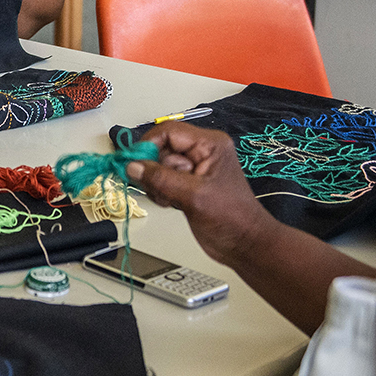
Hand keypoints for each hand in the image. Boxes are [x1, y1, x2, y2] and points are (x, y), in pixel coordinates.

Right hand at [125, 123, 279, 269]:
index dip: (148, 144)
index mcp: (209, 144)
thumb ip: (161, 179)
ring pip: (158, 165)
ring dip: (157, 183)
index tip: (134, 163)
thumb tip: (133, 166)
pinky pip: (161, 179)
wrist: (243, 244)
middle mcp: (201, 152)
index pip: (169, 131)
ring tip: (171, 199)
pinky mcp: (187, 184)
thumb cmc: (232, 218)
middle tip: (160, 188)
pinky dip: (160, 191)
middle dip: (154, 169)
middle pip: (161, 148)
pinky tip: (172, 203)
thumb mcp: (194, 196)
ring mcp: (193, 168)